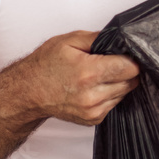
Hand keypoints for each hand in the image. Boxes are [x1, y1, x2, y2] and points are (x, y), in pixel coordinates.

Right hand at [21, 30, 139, 125]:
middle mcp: (92, 95)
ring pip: (124, 94)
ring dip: (117, 83)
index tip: (124, 55)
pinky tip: (94, 87)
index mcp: (89, 73)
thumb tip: (120, 39)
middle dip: (125, 71)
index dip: (130, 59)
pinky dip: (109, 94)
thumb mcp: (69, 40)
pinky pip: (113, 104)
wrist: (27, 92)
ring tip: (99, 75)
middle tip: (109, 63)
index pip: (130, 68)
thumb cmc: (45, 65)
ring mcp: (93, 110)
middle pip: (130, 82)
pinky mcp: (92, 119)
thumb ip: (98, 38)